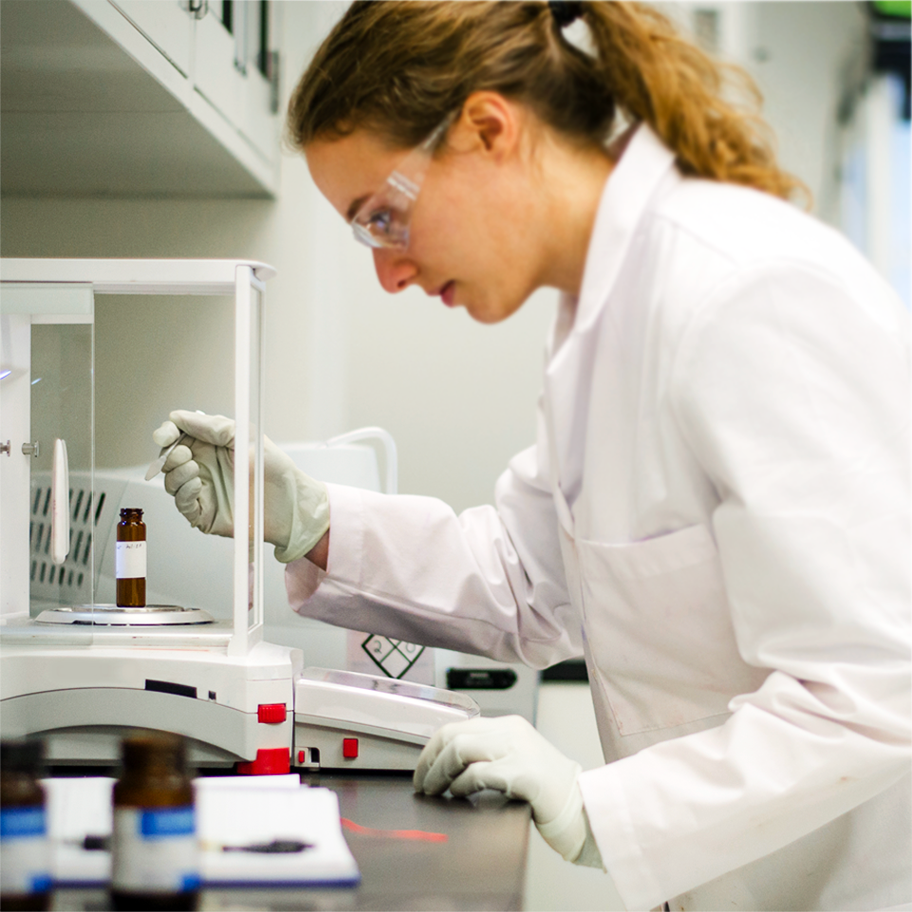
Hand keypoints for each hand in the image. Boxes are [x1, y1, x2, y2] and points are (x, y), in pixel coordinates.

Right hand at [152, 410, 329, 562]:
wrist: (290, 502)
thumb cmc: (275, 469)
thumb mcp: (246, 436)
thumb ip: (213, 426)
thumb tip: (180, 417)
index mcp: (212, 445)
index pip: (178, 434)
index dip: (167, 433)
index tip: (165, 435)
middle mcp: (204, 466)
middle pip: (169, 457)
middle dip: (169, 454)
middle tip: (184, 454)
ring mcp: (202, 489)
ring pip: (170, 480)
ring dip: (176, 472)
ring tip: (194, 469)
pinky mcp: (203, 511)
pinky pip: (181, 502)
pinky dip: (183, 492)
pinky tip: (196, 485)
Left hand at [414, 715, 592, 862]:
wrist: (586, 809)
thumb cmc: (550, 793)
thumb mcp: (516, 762)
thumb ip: (488, 756)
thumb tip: (446, 768)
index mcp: (509, 726)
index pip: (457, 726)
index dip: (431, 749)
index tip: (422, 769)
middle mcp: (512, 731)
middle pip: (453, 734)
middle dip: (429, 760)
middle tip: (421, 783)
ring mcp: (519, 750)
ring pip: (460, 749)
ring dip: (438, 773)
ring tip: (433, 791)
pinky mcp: (524, 774)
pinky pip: (479, 773)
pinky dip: (461, 785)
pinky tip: (459, 795)